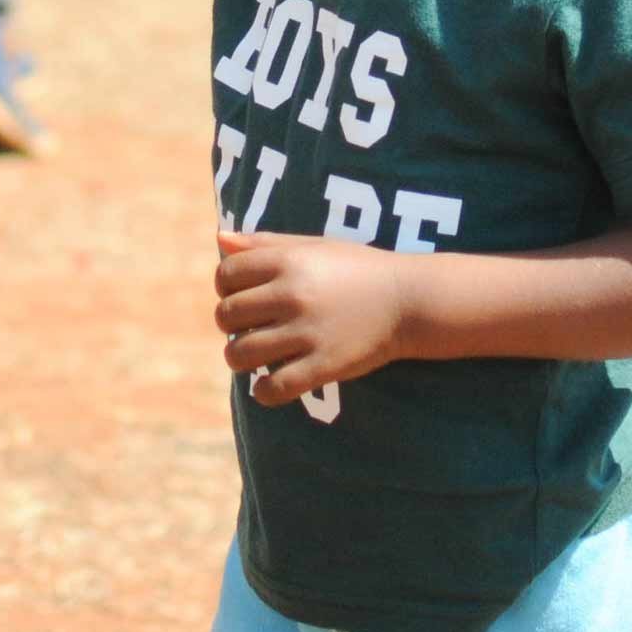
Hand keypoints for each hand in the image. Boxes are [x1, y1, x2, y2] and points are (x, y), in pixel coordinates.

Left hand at [214, 228, 409, 404]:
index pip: (226, 274)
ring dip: (239, 358)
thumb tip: (220, 239)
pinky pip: (274, 387)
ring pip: (241, 353)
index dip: (226, 287)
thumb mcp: (314, 246)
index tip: (241, 295)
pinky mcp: (324, 365)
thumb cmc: (357, 270)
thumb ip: (265, 243)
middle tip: (248, 328)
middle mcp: (293, 294)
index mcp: (288, 261)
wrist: (410, 301)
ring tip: (253, 357)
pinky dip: (263, 392)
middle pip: (227, 314)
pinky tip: (269, 386)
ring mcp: (308, 332)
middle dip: (230, 324)